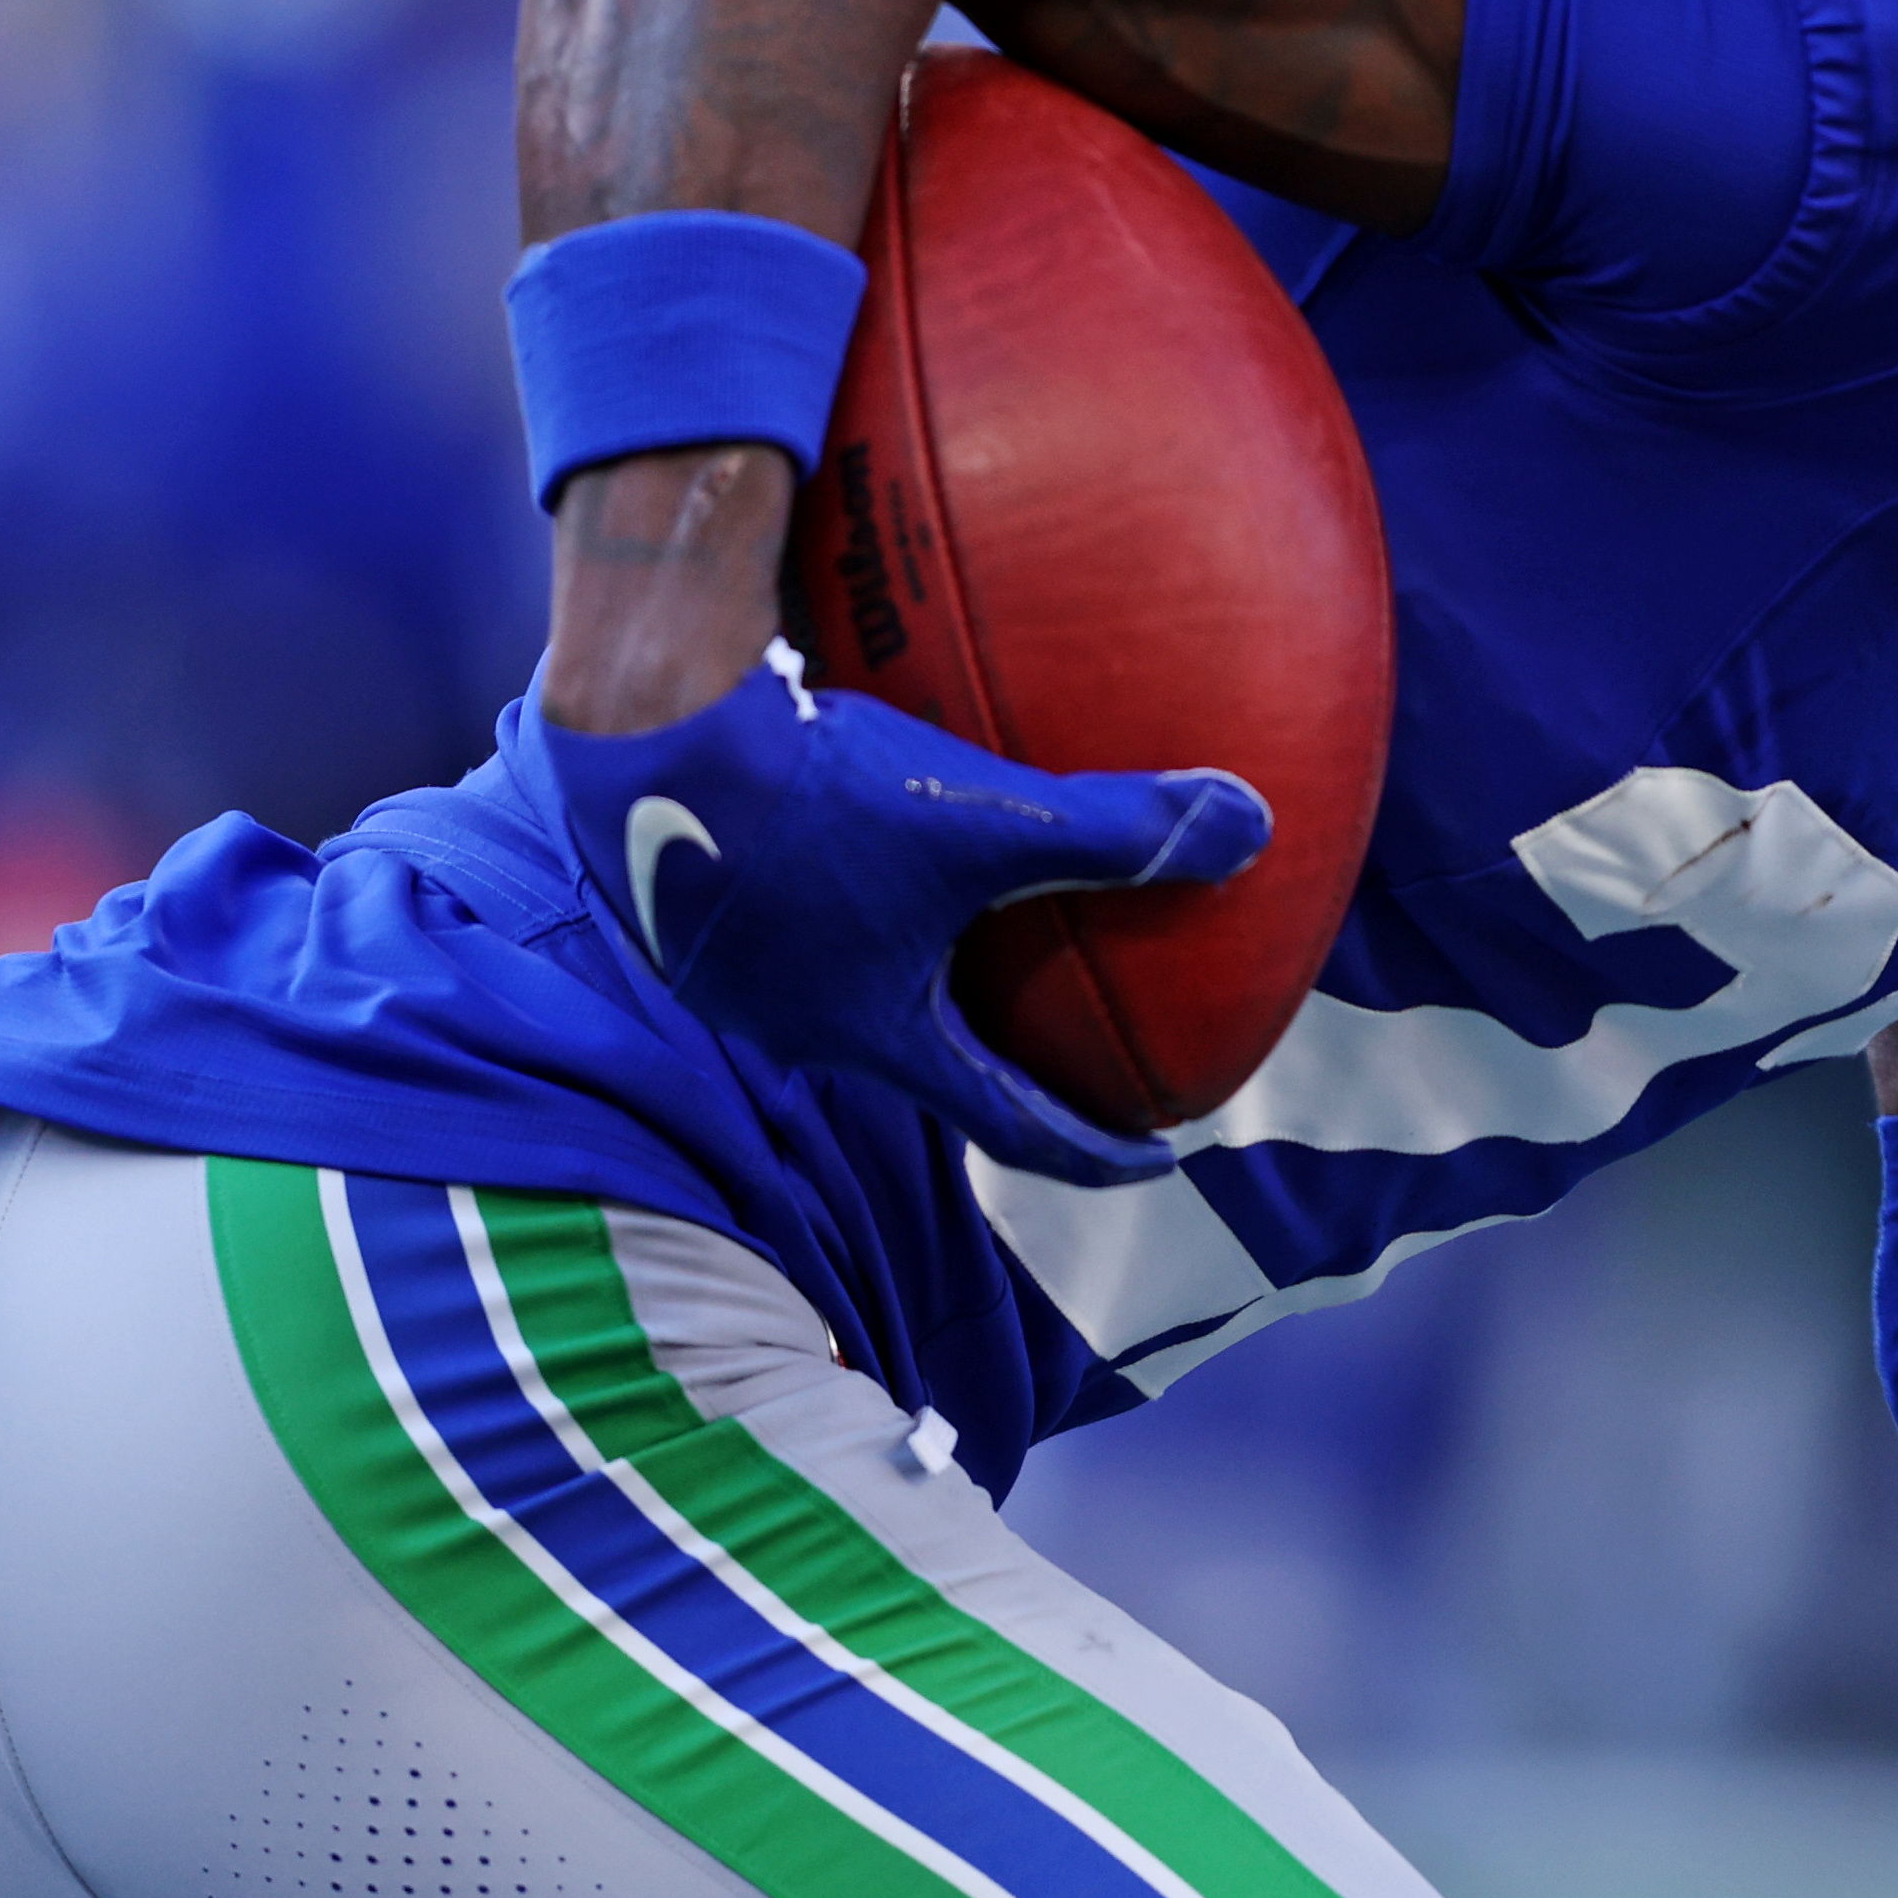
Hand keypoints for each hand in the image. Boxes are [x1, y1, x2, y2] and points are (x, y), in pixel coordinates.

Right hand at [499, 651, 1267, 1184]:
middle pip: (929, 1070)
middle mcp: (805, 1028)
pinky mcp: (703, 912)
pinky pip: (808, 932)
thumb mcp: (978, 816)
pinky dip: (864, 913)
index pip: (1010, 1129)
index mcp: (878, 1037)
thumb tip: (1252, 826)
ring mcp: (741, 978)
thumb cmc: (812, 796)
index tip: (1159, 1160)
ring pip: (860, 996)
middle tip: (1078, 1046)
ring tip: (980, 937)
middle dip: (1008, 1066)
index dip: (1094, 1153)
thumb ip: (1115, 829)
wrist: (644, 737)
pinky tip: (876, 849)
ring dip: (926, 980)